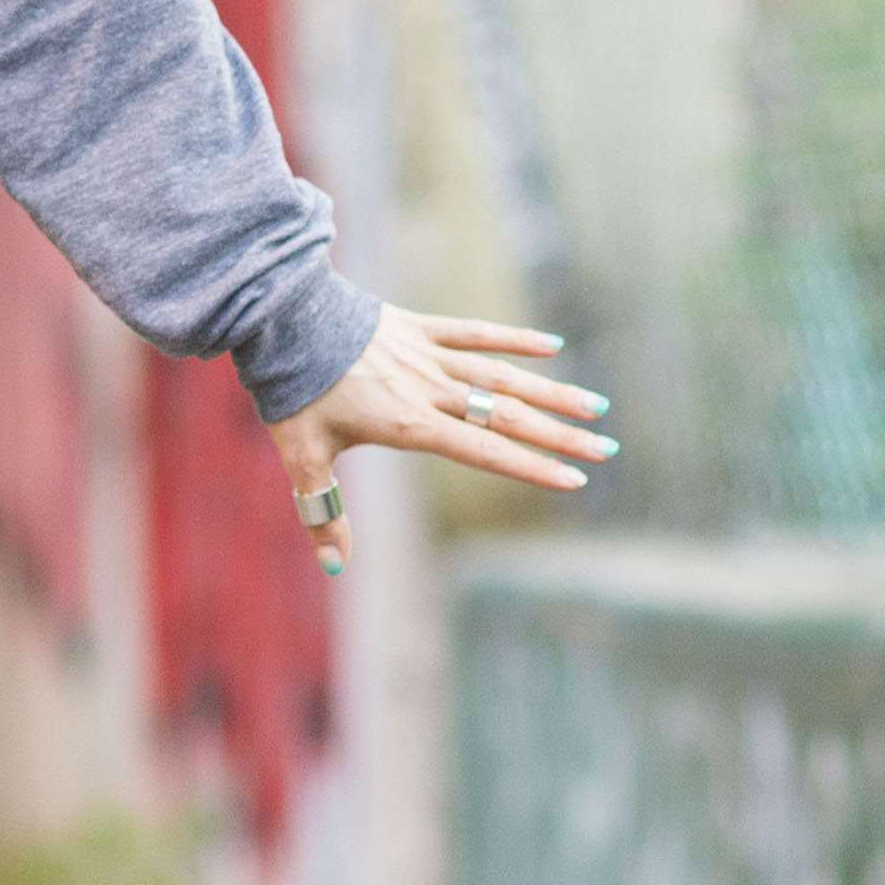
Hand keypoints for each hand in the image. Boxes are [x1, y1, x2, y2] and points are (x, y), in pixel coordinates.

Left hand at [265, 308, 614, 573]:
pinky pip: (474, 332)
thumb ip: (323, 512)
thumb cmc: (291, 390)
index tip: (574, 480)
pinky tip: (553, 346)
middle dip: (560, 436)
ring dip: (551, 392)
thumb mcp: (302, 456)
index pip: (484, 451)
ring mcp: (427, 354)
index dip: (531, 467)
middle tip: (607, 449)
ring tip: (595, 407)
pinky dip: (514, 339)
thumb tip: (337, 567)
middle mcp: (429, 389)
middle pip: (507, 416)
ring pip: (501, 377)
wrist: (278, 317)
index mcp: (408, 423)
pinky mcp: (418, 326)